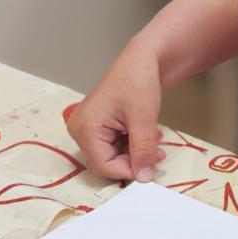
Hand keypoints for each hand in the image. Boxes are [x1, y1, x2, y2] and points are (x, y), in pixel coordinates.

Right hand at [67, 53, 166, 180]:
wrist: (140, 61)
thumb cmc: (137, 81)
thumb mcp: (143, 119)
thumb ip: (143, 150)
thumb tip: (144, 176)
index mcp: (85, 128)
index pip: (103, 166)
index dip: (128, 171)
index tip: (150, 168)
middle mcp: (80, 130)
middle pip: (106, 162)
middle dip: (133, 161)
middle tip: (157, 154)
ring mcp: (88, 128)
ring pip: (112, 156)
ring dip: (135, 153)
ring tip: (155, 141)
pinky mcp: (97, 127)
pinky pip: (114, 146)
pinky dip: (132, 145)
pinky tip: (146, 135)